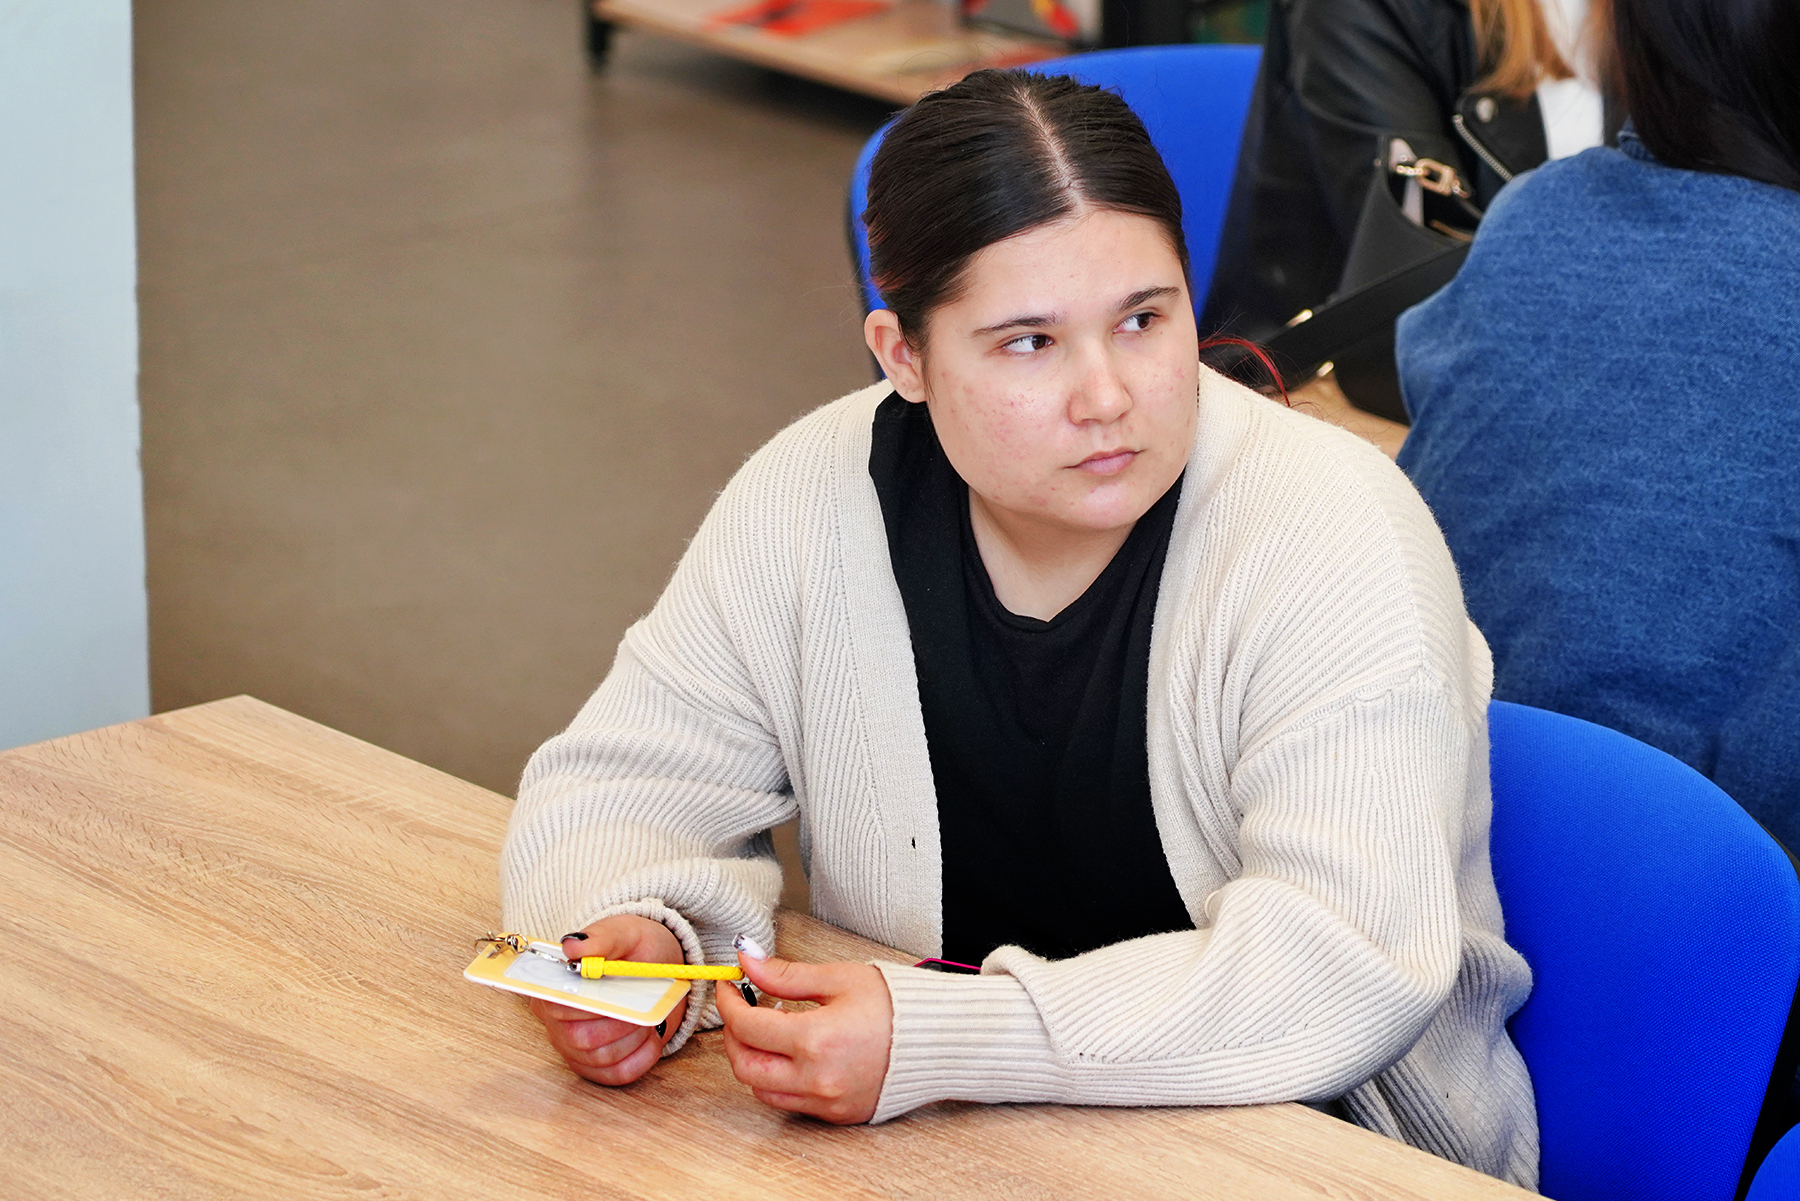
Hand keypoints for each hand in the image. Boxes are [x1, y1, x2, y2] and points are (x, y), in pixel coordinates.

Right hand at [529, 914, 687, 1086]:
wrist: (658, 967)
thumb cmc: (632, 949)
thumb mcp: (622, 933)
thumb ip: (600, 939)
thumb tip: (572, 947)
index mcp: (554, 986)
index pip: (558, 1005)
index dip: (588, 1004)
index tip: (616, 995)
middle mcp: (557, 1022)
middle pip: (580, 1037)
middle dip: (620, 1022)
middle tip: (646, 1004)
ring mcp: (575, 1048)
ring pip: (600, 1057)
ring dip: (634, 1037)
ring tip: (651, 1016)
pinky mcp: (598, 1067)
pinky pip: (617, 1074)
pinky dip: (641, 1057)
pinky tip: (653, 1037)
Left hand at [717, 949, 892, 1123]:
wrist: (941, 1040)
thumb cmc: (898, 1006)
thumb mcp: (839, 979)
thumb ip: (786, 974)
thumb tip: (749, 961)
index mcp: (816, 1040)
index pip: (747, 1025)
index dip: (728, 1002)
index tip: (729, 986)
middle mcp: (817, 1079)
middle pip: (744, 1066)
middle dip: (733, 1035)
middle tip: (741, 1009)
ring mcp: (827, 1102)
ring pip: (762, 1090)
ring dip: (753, 1060)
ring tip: (768, 1030)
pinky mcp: (837, 1115)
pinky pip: (790, 1102)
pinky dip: (778, 1079)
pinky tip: (791, 1053)